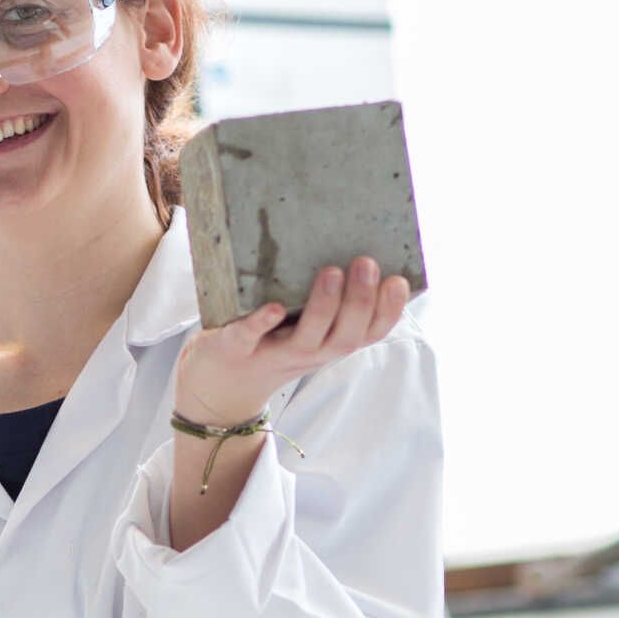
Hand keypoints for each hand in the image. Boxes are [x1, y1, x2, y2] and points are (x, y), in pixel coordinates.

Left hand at [173, 256, 411, 424]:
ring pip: (307, 338)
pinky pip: (250, 337)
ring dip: (323, 307)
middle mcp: (309, 352)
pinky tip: (274, 307)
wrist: (220, 383)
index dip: (388, 310)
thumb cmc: (273, 338)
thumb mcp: (308, 320)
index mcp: (330, 341)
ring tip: (332, 272)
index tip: (398, 281)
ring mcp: (273, 353)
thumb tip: (356, 234)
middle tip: (366, 263)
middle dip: (360, 301)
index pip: (369, 332)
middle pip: (344, 336)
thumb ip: (330, 294)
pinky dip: (262, 323)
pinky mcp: (235, 348)